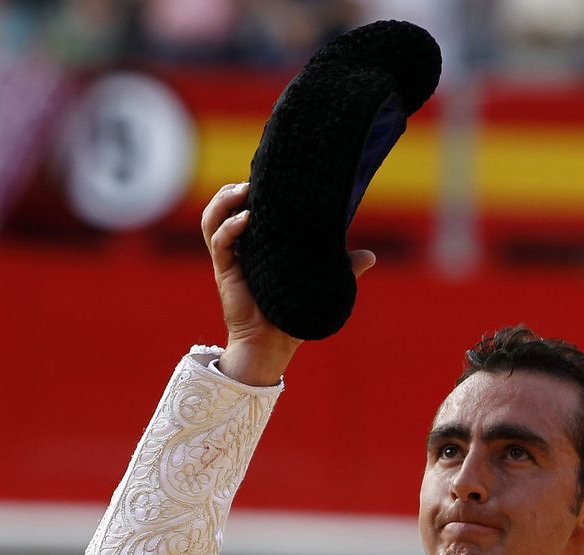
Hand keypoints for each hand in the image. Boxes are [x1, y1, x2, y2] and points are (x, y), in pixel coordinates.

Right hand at [201, 182, 375, 385]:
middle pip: (221, 210)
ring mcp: (230, 261)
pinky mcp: (225, 274)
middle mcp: (238, 251)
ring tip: (242, 190)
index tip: (266, 179)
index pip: (243, 211)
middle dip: (229, 191)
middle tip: (250, 181)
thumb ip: (343, 268)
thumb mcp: (321, 285)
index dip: (248, 193)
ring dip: (222, 202)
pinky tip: (246, 219)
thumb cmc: (292, 316)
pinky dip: (230, 228)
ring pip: (212, 221)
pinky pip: (220, 244)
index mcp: (256, 248)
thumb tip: (371, 255)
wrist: (272, 346)